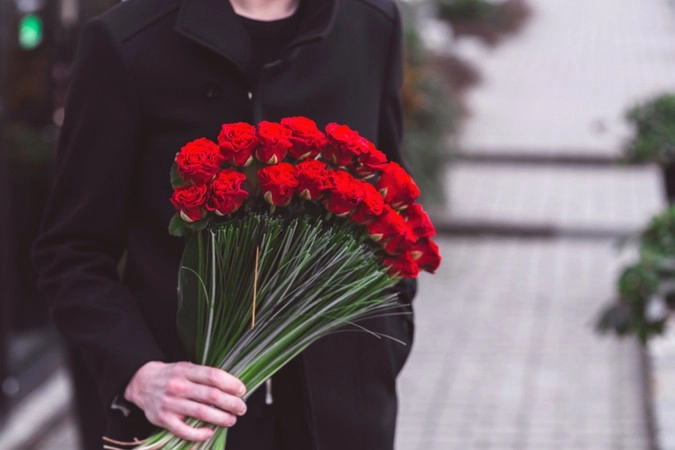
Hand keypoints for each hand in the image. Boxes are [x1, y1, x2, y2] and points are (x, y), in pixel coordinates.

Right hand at [124, 361, 246, 440]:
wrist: (141, 383)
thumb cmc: (171, 376)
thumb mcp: (186, 368)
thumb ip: (204, 376)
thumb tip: (231, 386)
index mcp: (186, 371)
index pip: (213, 376)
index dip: (231, 384)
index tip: (241, 390)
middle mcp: (178, 387)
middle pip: (212, 396)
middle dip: (231, 403)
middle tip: (241, 407)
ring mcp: (170, 404)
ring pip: (202, 413)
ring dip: (221, 418)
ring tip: (232, 420)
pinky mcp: (164, 419)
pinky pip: (185, 430)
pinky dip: (200, 433)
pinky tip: (210, 431)